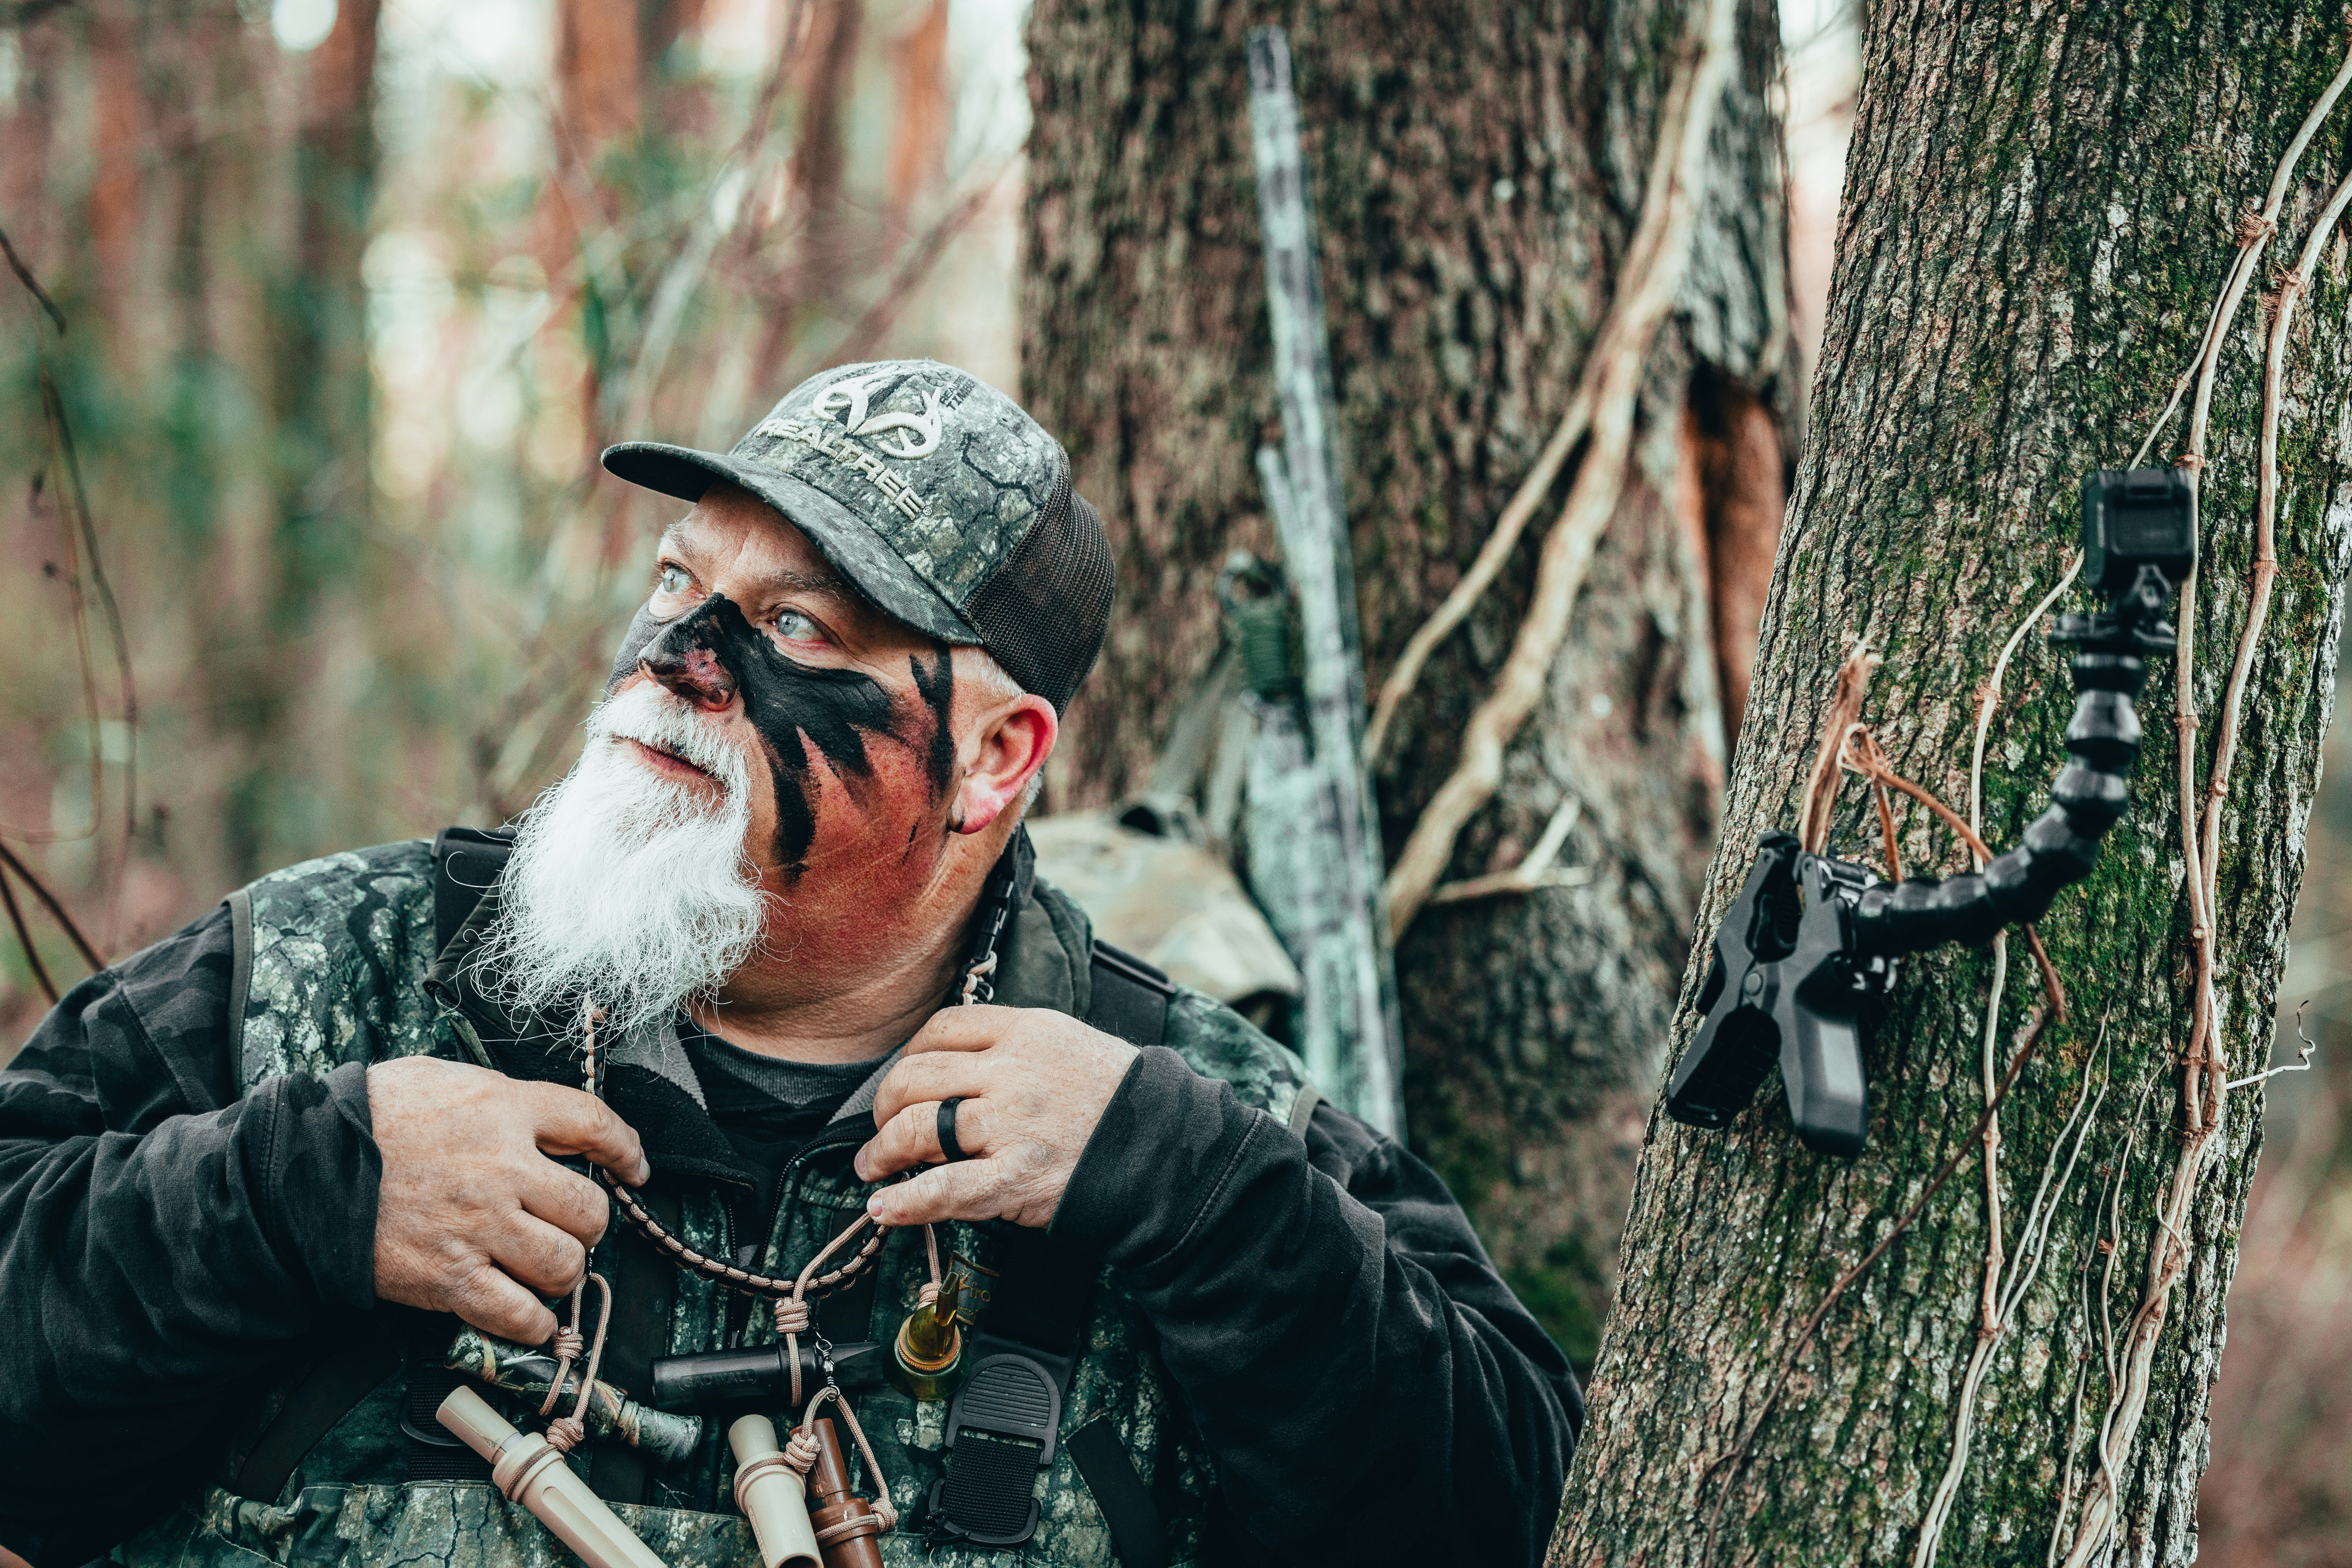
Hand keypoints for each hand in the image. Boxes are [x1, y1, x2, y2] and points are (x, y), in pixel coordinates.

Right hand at [368, 1056, 649, 1343]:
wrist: (300, 1168)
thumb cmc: (369, 1118)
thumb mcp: (444, 1081)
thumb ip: (501, 1100)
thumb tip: (543, 1119)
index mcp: (503, 1110)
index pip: (594, 1124)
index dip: (626, 1149)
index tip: (634, 1168)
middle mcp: (502, 1168)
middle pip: (590, 1209)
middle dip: (588, 1223)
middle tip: (569, 1225)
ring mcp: (478, 1226)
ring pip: (564, 1264)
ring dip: (563, 1270)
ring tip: (545, 1264)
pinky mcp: (449, 1277)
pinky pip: (519, 1314)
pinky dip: (533, 1322)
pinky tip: (530, 1314)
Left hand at [855, 1005, 1138, 1228]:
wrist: (1166, 1146)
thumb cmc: (1115, 1097)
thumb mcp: (1067, 1045)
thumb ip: (1011, 1047)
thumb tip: (949, 1068)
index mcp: (1027, 1031)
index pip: (943, 1028)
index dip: (909, 1056)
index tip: (902, 1080)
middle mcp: (1013, 1072)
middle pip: (917, 1077)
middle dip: (884, 1106)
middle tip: (880, 1128)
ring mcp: (1012, 1124)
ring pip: (919, 1127)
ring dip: (883, 1151)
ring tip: (873, 1167)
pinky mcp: (1017, 1178)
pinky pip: (944, 1189)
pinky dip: (905, 1203)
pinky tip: (884, 1209)